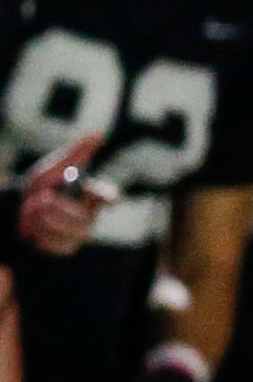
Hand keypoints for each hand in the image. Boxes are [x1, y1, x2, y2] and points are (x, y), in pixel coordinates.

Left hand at [16, 132, 114, 256]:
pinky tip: (36, 230)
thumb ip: (77, 153)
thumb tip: (99, 133)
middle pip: (76, 215)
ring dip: (40, 218)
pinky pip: (52, 241)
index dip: (108, 197)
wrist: (16, 210)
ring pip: (61, 227)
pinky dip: (37, 233)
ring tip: (35, 215)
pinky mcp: (67, 248)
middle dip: (51, 206)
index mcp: (91, 196)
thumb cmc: (40, 186)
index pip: (106, 196)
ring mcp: (79, 234)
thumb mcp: (55, 167)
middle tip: (42, 200)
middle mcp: (90, 216)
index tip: (108, 200)